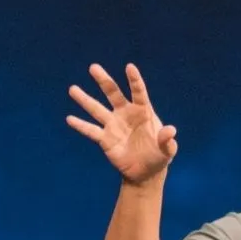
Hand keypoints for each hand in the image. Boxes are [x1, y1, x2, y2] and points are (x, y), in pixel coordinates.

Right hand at [66, 63, 177, 184]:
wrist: (145, 172)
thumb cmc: (158, 156)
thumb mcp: (167, 150)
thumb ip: (166, 140)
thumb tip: (171, 131)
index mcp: (143, 111)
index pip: (138, 92)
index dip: (134, 80)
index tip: (129, 67)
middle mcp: (125, 114)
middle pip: (113, 93)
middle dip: (104, 81)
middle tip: (93, 67)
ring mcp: (113, 125)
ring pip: (97, 109)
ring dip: (85, 99)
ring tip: (72, 89)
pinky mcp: (104, 139)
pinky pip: (91, 130)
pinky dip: (80, 125)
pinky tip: (70, 119)